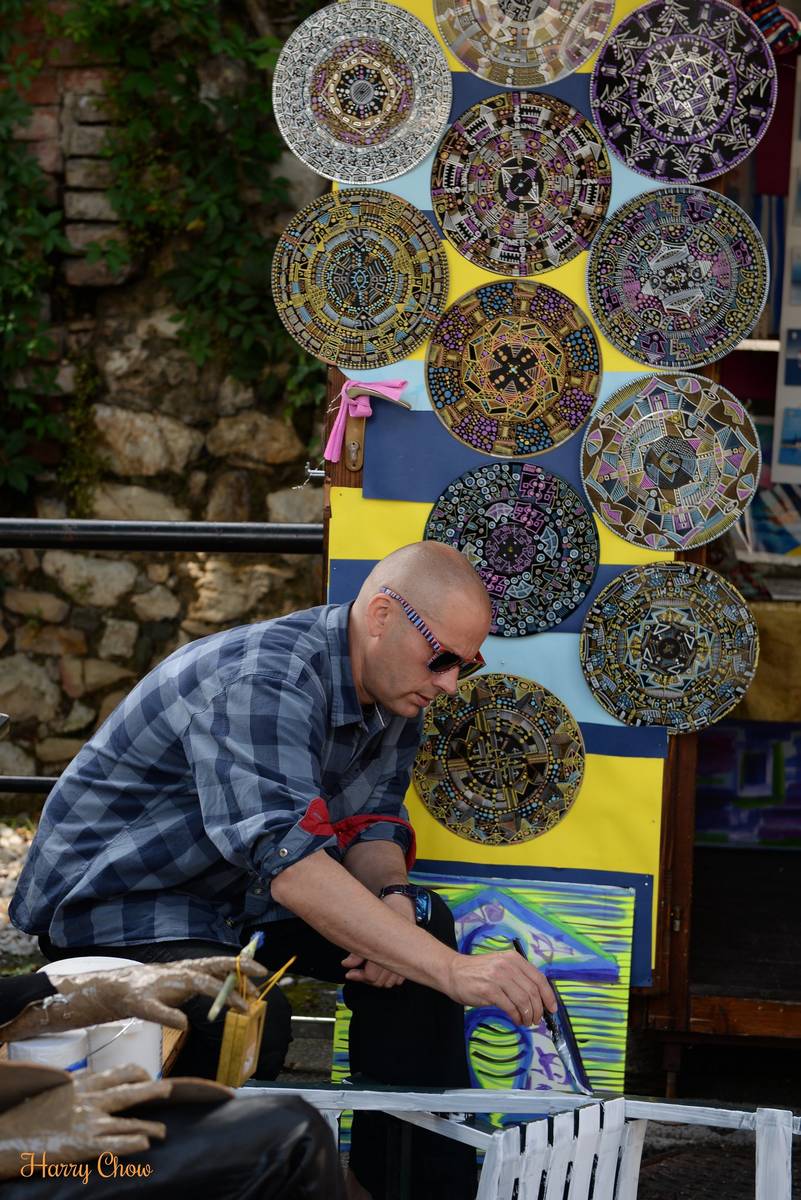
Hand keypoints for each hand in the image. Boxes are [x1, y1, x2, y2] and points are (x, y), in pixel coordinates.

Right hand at [0, 957, 264, 1039]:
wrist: (108, 990)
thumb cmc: (148, 991)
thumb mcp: (177, 987)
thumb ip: (201, 986)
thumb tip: (233, 992)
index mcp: (185, 971)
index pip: (219, 963)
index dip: (242, 964)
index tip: (267, 971)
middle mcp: (176, 973)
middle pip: (211, 968)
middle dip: (236, 972)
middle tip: (262, 981)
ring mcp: (159, 985)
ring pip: (190, 983)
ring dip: (216, 993)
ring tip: (238, 1006)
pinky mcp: (140, 1002)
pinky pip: (156, 1009)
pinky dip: (170, 1015)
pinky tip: (183, 1023)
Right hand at [0, 1064, 169, 1179]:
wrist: (12, 1136)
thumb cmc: (30, 1113)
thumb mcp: (56, 1088)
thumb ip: (77, 1081)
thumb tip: (91, 1076)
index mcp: (82, 1083)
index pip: (118, 1073)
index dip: (136, 1073)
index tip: (146, 1075)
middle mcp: (91, 1100)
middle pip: (131, 1091)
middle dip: (153, 1089)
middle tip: (170, 1088)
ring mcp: (90, 1122)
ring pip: (130, 1121)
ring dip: (150, 1126)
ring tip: (163, 1131)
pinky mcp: (86, 1145)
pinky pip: (117, 1144)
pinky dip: (134, 1143)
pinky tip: (145, 1144)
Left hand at [341, 891, 414, 987]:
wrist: (402, 900)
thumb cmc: (385, 910)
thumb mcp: (368, 926)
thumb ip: (358, 950)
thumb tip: (346, 964)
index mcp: (388, 951)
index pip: (373, 977)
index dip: (359, 977)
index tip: (349, 973)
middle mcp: (398, 957)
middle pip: (380, 982)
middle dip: (366, 979)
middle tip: (354, 972)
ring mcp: (406, 958)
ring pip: (390, 982)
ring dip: (378, 980)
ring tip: (365, 971)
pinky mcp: (408, 957)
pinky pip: (399, 978)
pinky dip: (389, 977)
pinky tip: (380, 969)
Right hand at [445, 949, 556, 1026]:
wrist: (453, 972)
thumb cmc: (478, 971)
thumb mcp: (501, 966)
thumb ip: (518, 976)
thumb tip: (538, 997)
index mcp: (514, 959)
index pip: (539, 978)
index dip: (548, 996)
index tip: (552, 1008)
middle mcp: (508, 966)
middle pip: (533, 992)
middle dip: (538, 1010)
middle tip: (536, 1020)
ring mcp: (498, 977)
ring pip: (524, 1001)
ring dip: (528, 1016)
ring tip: (526, 1022)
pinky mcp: (489, 990)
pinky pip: (510, 1007)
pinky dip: (517, 1017)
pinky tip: (516, 1020)